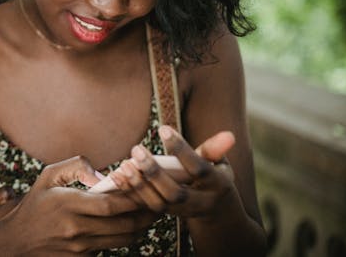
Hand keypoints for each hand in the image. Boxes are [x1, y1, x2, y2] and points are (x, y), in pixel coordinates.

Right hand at [0, 156, 158, 254]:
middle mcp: (76, 228)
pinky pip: (113, 246)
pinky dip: (125, 235)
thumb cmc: (36, 203)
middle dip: (146, 212)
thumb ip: (76, 165)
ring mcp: (81, 247)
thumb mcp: (48, 176)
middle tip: (159, 199)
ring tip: (150, 210)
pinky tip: (130, 222)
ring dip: (140, 226)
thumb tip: (103, 174)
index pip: (110, 204)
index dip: (133, 196)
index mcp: (68, 204)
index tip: (145, 184)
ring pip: (124, 239)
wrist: (18, 241)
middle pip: (124, 224)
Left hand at [109, 125, 237, 219]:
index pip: (198, 167)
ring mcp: (183, 212)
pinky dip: (131, 193)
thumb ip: (214, 149)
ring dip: (139, 185)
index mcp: (217, 185)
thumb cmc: (213, 178)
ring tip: (124, 165)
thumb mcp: (219, 164)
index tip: (163, 129)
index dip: (181, 149)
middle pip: (175, 192)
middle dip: (154, 172)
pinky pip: (146, 208)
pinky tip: (117, 176)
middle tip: (136, 149)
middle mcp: (200, 202)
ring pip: (159, 204)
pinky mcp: (167, 215)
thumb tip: (229, 134)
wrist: (217, 213)